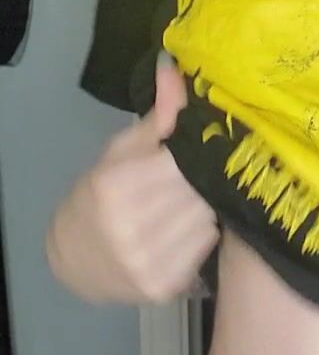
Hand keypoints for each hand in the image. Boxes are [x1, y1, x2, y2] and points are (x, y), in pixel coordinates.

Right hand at [48, 56, 218, 303]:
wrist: (74, 260)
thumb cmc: (98, 197)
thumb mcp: (121, 151)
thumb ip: (158, 116)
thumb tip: (175, 68)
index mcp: (117, 187)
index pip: (184, 160)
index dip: (200, 150)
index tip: (207, 144)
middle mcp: (132, 228)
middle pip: (200, 190)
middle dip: (205, 177)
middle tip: (202, 173)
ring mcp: (149, 262)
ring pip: (208, 218)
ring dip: (206, 206)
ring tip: (192, 200)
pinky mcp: (165, 286)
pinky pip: (205, 246)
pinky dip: (203, 234)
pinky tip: (188, 227)